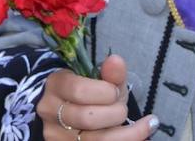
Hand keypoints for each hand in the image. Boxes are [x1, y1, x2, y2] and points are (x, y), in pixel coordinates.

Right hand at [38, 55, 158, 139]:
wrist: (75, 114)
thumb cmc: (91, 95)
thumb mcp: (101, 81)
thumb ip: (110, 72)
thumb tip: (116, 61)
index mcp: (56, 85)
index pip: (79, 90)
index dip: (104, 92)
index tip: (114, 91)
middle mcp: (50, 112)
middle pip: (87, 118)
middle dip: (115, 113)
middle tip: (122, 109)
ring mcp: (57, 135)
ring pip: (95, 140)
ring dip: (125, 133)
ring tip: (141, 125)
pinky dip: (129, 140)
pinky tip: (144, 131)